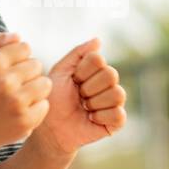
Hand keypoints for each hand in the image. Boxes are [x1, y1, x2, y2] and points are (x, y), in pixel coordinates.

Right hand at [0, 31, 50, 155]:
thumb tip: (17, 36)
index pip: (25, 47)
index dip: (20, 57)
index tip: (11, 68)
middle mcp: (4, 82)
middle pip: (37, 64)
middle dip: (29, 73)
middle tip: (16, 85)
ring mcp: (16, 102)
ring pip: (45, 83)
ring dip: (36, 89)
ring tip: (22, 97)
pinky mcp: (26, 120)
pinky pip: (45, 104)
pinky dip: (36, 108)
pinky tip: (22, 111)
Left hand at [31, 37, 126, 155]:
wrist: (50, 128)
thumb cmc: (53, 99)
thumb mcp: (60, 71)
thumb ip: (77, 53)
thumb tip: (98, 40)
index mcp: (96, 69)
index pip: (98, 59)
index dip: (82, 71)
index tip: (72, 80)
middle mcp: (108, 83)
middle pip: (110, 74)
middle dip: (88, 87)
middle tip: (78, 96)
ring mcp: (114, 102)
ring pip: (117, 93)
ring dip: (94, 102)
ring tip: (84, 108)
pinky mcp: (116, 121)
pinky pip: (118, 114)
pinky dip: (100, 117)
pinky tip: (91, 119)